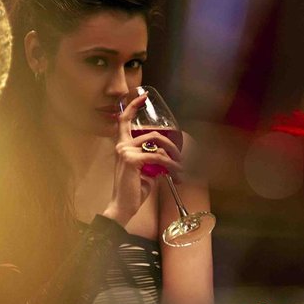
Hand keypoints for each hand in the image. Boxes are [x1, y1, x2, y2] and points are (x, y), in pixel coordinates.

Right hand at [103, 93, 182, 226]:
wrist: (122, 207)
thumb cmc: (133, 190)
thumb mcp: (144, 170)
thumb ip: (151, 158)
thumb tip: (167, 157)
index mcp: (122, 145)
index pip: (124, 120)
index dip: (134, 106)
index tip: (143, 96)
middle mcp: (121, 145)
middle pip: (152, 133)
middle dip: (171, 145)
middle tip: (181, 158)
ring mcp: (125, 151)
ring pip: (158, 146)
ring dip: (174, 158)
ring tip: (181, 170)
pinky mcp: (132, 160)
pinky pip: (158, 157)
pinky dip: (171, 165)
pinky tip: (177, 173)